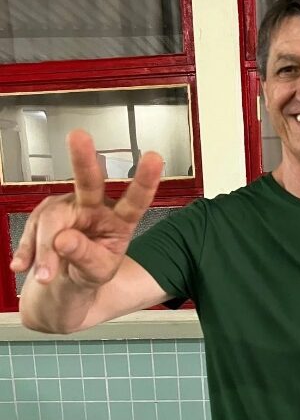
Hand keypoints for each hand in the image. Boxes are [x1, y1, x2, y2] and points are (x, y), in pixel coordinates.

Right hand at [10, 129, 162, 289]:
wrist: (66, 282)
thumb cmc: (91, 272)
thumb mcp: (97, 273)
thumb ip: (85, 257)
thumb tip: (63, 240)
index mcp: (121, 220)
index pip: (136, 199)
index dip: (146, 180)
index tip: (154, 158)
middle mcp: (96, 206)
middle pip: (89, 182)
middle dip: (83, 159)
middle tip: (79, 137)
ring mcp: (69, 207)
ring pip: (51, 218)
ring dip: (44, 249)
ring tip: (46, 275)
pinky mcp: (46, 213)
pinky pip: (31, 228)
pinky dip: (28, 250)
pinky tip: (24, 265)